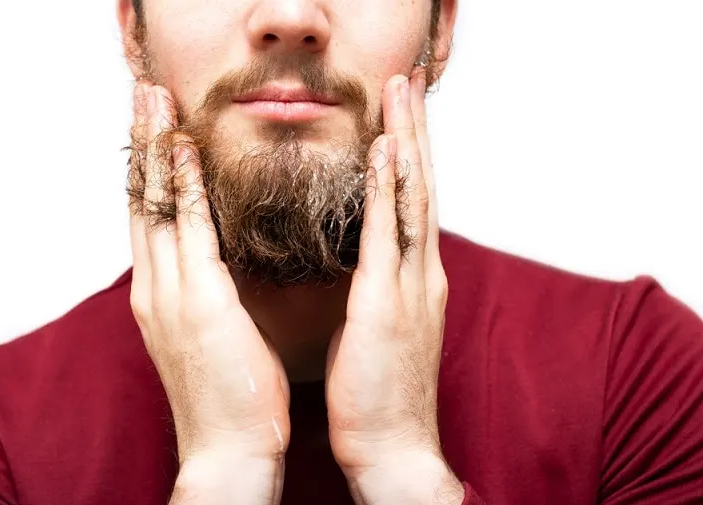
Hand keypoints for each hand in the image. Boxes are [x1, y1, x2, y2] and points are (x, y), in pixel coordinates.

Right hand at [128, 82, 289, 500]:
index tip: (154, 129)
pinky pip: (189, 231)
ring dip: (155, 149)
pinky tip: (184, 150)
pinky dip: (184, 187)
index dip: (149, 171)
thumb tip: (218, 267)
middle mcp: (154, 289)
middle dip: (142, 144)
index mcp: (160, 298)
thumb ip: (208, 296)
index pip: (149, 220)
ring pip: (156, 206)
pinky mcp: (197, 302)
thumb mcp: (212, 336)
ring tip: (154, 101)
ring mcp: (170, 294)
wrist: (230, 451)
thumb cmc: (229, 397)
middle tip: (143, 94)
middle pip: (141, 201)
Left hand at [325, 70, 461, 500]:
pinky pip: (386, 235)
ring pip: (410, 198)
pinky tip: (384, 152)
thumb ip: (377, 287)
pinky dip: (386, 189)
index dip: (408, 154)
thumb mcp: (379, 327)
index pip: (412, 203)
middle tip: (407, 82)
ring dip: (406, 142)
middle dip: (414, 131)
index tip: (400, 115)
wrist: (393, 448)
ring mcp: (409, 285)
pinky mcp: (386, 303)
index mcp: (414, 279)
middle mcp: (421, 273)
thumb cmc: (378, 392)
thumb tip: (362, 262)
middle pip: (419, 186)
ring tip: (402, 95)